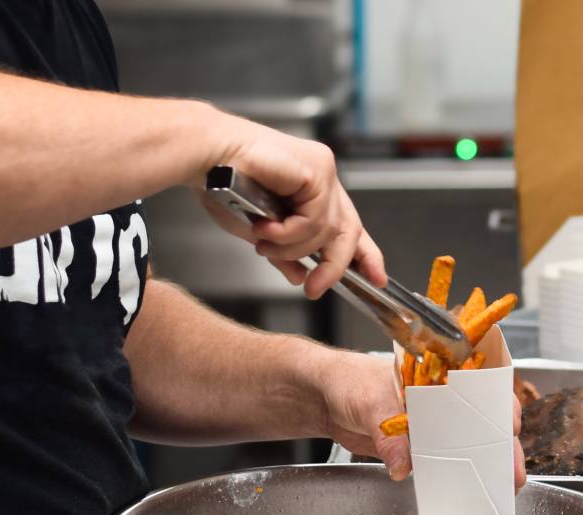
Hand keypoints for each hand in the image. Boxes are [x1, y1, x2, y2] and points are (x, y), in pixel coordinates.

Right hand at [201, 113, 385, 299]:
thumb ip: (283, 251)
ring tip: (263, 243)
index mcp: (312, 191)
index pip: (349, 226)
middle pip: (348, 231)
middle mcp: (323, 179)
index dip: (365, 254)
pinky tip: (265, 226)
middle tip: (314, 288)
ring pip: (327, 231)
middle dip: (334, 265)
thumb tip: (299, 275)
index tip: (376, 278)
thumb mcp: (258, 231)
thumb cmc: (222, 183)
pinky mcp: (317, 169)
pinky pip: (315, 219)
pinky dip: (288, 232)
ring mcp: (323, 172)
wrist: (206, 158)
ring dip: (292, 247)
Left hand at [319, 352, 525, 490]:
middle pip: (482, 421)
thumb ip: (388, 431)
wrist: (322, 396)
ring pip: (467, 443)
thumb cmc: (348, 380)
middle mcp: (441, 398)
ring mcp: (431, 423)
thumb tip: (404, 463)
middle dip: (501, 447)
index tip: (511, 429)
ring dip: (484, 464)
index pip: (482, 387)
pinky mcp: (417, 444)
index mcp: (438, 374)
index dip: (501, 407)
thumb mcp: (370, 401)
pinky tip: (465, 490)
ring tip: (500, 489)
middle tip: (512, 474)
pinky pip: (442, 459)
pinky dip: (455, 474)